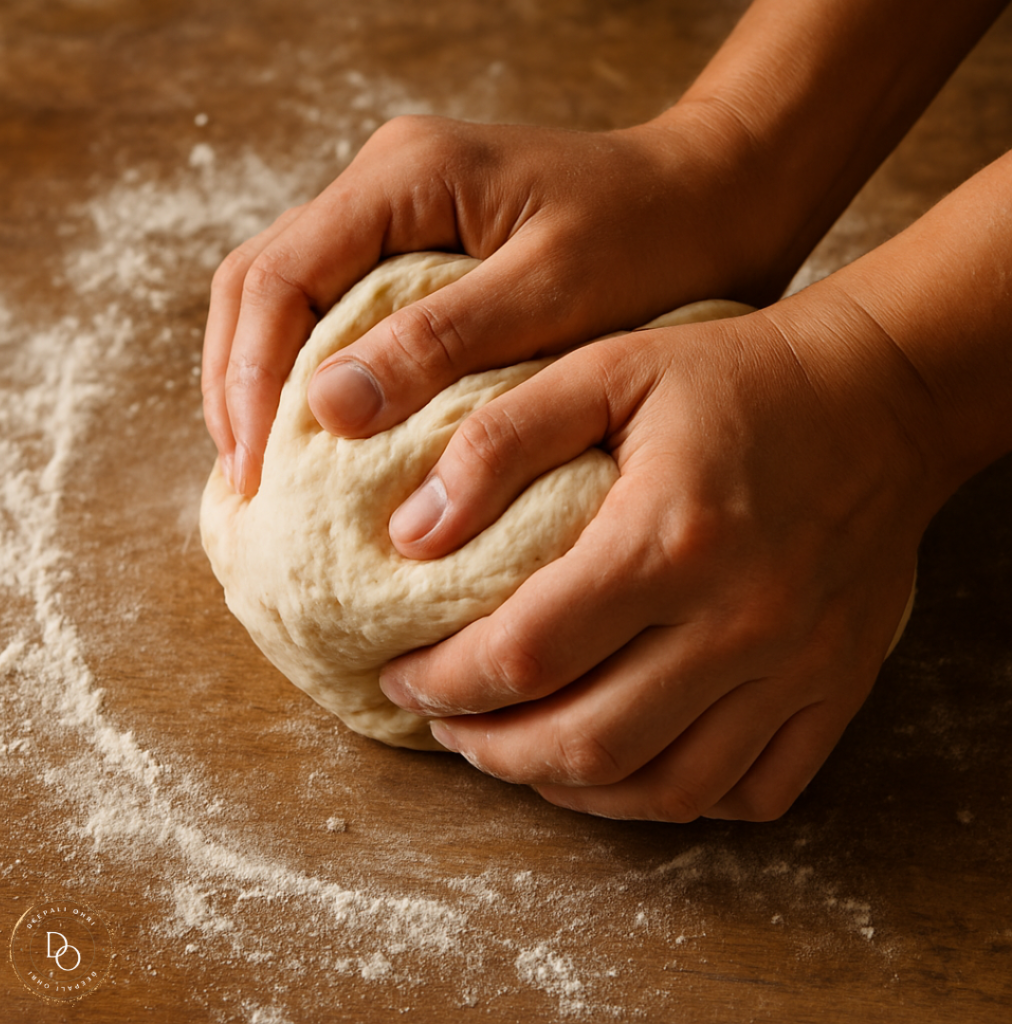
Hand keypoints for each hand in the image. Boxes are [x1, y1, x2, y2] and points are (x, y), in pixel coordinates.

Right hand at [201, 111, 786, 494]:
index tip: (254, 469)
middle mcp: (385, 186)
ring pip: (291, 300)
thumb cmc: (651, 241)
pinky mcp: (425, 255)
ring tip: (267, 469)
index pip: (278, 276)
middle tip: (247, 482)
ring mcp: (400, 217)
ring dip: (266, 383)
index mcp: (405, 176)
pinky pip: (341, 313)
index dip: (249, 378)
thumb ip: (441, 342)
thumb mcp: (552, 293)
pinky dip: (317, 379)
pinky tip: (324, 437)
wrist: (713, 204)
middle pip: (262, 283)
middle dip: (240, 384)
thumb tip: (326, 408)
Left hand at [379, 289, 930, 821]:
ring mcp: (794, 669)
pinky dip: (674, 801)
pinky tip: (625, 770)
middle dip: (491, 750)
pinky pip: (752, 792)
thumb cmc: (732, 380)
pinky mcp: (835, 688)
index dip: (443, 681)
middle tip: (446, 726)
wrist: (877, 397)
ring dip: (568, 788)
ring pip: (664, 788)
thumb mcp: (607, 370)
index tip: (402, 675)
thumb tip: (411, 533)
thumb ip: (500, 442)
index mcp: (667, 541)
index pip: (526, 653)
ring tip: (515, 755)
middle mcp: (736, 623)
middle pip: (586, 740)